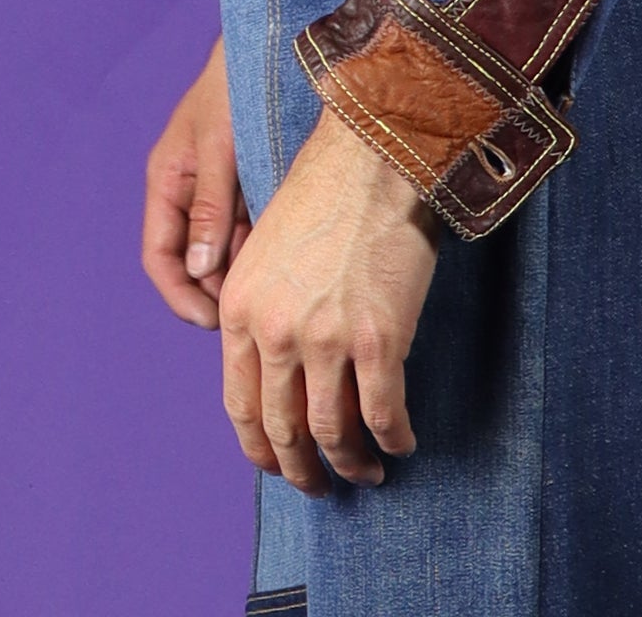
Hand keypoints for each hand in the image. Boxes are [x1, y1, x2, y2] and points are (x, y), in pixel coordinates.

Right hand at [142, 37, 251, 328]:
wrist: (272, 44)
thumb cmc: (236, 86)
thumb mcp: (219, 145)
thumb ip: (210, 205)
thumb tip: (201, 269)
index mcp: (167, 182)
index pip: (160, 256)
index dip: (180, 295)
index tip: (211, 322)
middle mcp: (189, 192)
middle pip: (192, 261)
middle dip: (214, 293)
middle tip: (249, 317)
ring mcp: (218, 190)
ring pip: (222, 250)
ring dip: (241, 274)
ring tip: (272, 295)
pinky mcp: (247, 185)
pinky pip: (247, 230)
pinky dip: (260, 250)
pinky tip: (286, 263)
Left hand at [218, 108, 440, 495]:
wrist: (374, 155)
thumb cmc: (326, 191)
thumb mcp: (268, 250)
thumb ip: (264, 310)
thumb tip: (281, 371)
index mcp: (241, 309)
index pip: (240, 405)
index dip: (261, 445)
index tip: (278, 462)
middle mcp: (275, 332)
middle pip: (284, 428)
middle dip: (301, 469)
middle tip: (318, 486)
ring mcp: (327, 340)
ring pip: (332, 432)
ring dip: (350, 464)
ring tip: (367, 473)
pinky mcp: (379, 339)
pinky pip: (382, 412)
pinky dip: (392, 438)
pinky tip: (401, 443)